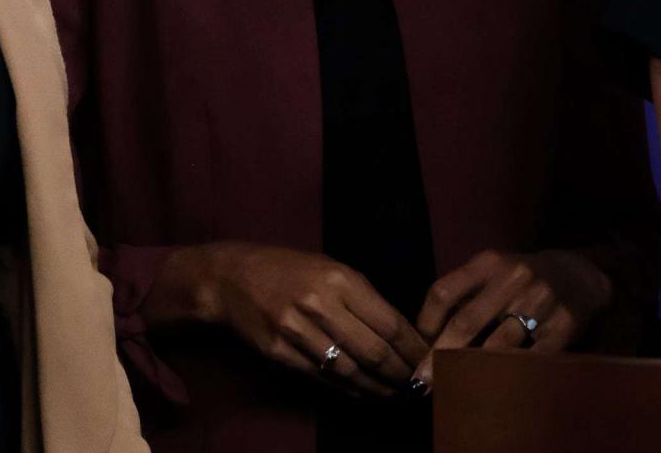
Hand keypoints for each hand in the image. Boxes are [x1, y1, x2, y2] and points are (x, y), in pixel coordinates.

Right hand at [203, 243, 427, 396]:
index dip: (413, 348)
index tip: (429, 360)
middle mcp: (319, 304)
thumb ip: (362, 297)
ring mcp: (297, 331)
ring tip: (394, 394)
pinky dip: (348, 390)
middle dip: (400, 374)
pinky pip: (322, 378)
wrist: (231, 278)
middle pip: (374, 352)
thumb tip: (400, 332)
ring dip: (377, 388)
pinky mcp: (279, 352)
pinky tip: (363, 392)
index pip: (389, 322)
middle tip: (416, 385)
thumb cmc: (288, 269)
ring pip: (349, 371)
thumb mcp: (329, 268)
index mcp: (339, 279)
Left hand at [412, 250, 612, 386]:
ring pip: (498, 344)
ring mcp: (540, 301)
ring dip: (473, 370)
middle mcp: (514, 277)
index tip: (419, 345)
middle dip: (440, 354)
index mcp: (490, 262)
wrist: (580, 274)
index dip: (427, 322)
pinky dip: (510, 374)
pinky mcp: (564, 326)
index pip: (444, 291)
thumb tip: (428, 334)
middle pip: (467, 320)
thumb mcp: (494, 271)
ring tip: (455, 388)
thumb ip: (465, 292)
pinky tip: (496, 387)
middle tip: (423, 381)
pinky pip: (531, 358)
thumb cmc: (524, 278)